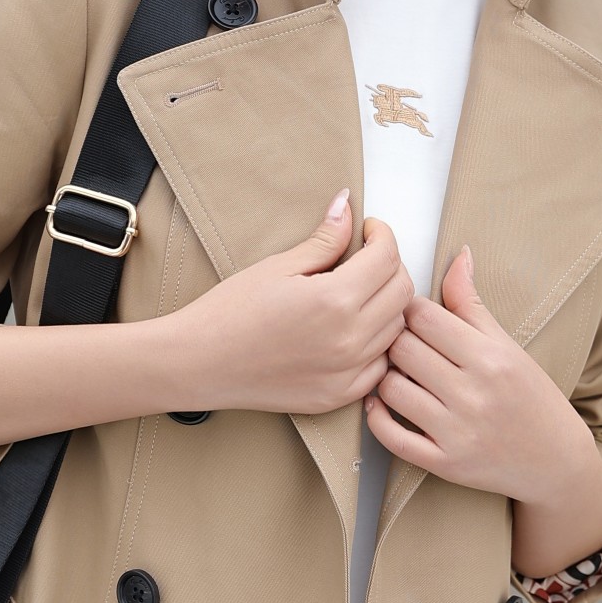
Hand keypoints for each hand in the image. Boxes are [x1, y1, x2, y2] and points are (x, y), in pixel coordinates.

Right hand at [179, 190, 412, 415]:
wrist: (199, 363)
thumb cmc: (229, 312)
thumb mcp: (278, 266)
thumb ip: (324, 240)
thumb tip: (347, 207)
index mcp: (334, 300)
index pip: (387, 258)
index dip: (382, 235)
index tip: (369, 230)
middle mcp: (349, 340)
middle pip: (402, 292)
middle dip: (390, 266)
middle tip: (367, 257)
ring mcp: (346, 373)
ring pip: (396, 329)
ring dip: (387, 304)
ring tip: (359, 291)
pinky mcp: (338, 395)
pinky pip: (381, 365)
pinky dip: (377, 343)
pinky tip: (353, 329)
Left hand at [364, 246, 601, 569]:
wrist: (554, 460)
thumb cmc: (530, 397)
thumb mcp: (507, 346)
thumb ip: (472, 304)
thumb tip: (458, 256)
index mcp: (490, 357)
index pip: (424, 316)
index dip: (410, 312)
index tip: (414, 318)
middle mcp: (473, 393)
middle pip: (402, 348)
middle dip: (396, 341)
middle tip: (402, 345)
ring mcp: (457, 431)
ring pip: (390, 388)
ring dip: (385, 377)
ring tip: (396, 372)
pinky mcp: (444, 463)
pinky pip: (391, 436)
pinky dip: (376, 417)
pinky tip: (381, 403)